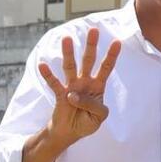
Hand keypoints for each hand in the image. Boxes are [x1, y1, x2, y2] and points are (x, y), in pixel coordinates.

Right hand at [38, 28, 121, 146]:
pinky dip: (48, 75)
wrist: (70, 132)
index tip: (117, 41)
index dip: (111, 55)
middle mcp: (85, 82)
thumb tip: (73, 95)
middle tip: (93, 30)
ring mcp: (72, 87)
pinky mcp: (60, 94)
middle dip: (91, 46)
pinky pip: (54, 84)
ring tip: (67, 39)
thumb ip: (93, 106)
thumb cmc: (87, 122)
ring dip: (68, 53)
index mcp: (98, 86)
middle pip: (89, 61)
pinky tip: (43, 65)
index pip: (106, 68)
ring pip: (70, 67)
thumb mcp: (99, 116)